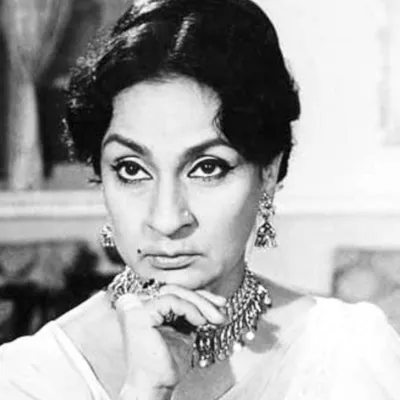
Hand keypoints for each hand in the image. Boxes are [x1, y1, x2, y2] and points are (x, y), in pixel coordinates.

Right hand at [115, 285, 226, 399]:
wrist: (156, 386)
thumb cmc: (167, 363)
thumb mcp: (184, 330)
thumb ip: (191, 312)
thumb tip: (215, 300)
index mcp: (143, 304)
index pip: (174, 291)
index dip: (199, 296)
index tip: (220, 305)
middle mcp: (134, 302)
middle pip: (175, 289)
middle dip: (203, 299)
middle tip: (222, 312)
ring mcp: (134, 306)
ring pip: (175, 292)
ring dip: (200, 305)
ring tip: (215, 319)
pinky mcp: (139, 313)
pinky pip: (172, 301)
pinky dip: (190, 310)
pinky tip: (200, 322)